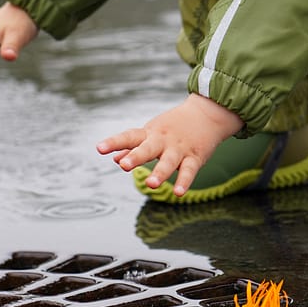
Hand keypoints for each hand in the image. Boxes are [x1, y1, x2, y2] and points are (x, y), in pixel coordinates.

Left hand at [97, 94, 242, 197]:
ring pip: (169, 161)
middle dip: (136, 156)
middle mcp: (162, 140)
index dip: (114, 142)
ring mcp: (179, 149)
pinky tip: (178, 193)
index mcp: (149, 134)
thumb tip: (115, 160)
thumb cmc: (174, 126)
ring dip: (160, 172)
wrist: (207, 114)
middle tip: (124, 165)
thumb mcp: (152, 132)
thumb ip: (134, 147)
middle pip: (148, 148)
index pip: (129, 137)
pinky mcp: (195, 157)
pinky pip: (189, 170)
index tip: (100, 148)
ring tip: (151, 184)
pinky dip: (184, 181)